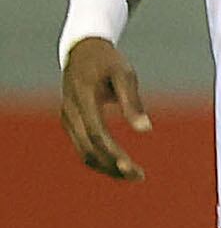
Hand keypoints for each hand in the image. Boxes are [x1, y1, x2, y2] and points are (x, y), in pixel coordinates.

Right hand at [59, 35, 149, 181]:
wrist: (82, 51)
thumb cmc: (108, 62)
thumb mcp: (125, 75)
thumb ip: (133, 102)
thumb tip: (145, 130)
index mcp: (83, 98)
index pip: (96, 133)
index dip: (112, 153)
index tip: (131, 168)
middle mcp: (71, 112)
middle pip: (88, 149)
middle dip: (112, 166)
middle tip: (139, 176)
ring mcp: (68, 118)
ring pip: (83, 152)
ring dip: (106, 167)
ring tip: (132, 175)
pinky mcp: (70, 122)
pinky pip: (82, 146)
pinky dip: (100, 159)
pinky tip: (119, 164)